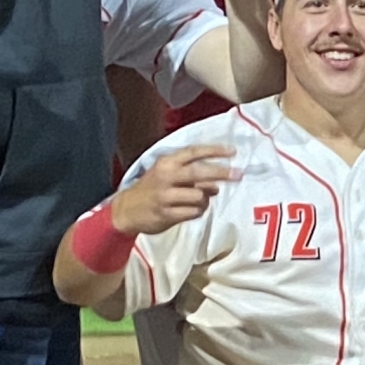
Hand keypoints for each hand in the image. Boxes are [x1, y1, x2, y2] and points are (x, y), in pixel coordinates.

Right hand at [108, 144, 236, 236]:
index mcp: (166, 163)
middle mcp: (166, 177)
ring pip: (200, 195)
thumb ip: (189, 173)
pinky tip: (192, 210)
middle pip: (199, 172)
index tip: (232, 151)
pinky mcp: (166, 214)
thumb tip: (217, 183)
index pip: (193, 152)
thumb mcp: (165, 173)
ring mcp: (165, 196)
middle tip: (239, 174)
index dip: (214, 151)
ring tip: (200, 201)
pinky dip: (199, 211)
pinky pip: (194, 212)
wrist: (126, 210)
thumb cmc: (151, 189)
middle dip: (222, 172)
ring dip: (206, 199)